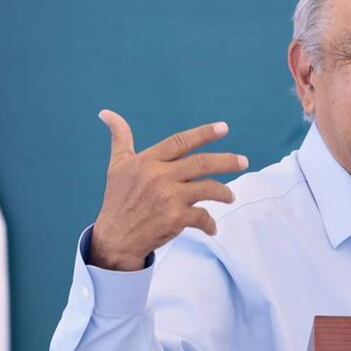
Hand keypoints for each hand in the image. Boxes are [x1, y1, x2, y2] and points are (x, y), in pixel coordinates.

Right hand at [89, 109, 247, 270]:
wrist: (115, 238)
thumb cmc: (118, 199)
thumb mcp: (117, 165)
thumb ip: (121, 138)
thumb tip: (106, 113)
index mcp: (147, 161)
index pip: (180, 141)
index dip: (204, 133)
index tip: (224, 128)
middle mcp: (159, 176)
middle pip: (201, 163)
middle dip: (227, 161)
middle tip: (244, 161)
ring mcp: (168, 198)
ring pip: (208, 189)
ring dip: (224, 192)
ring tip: (230, 196)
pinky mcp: (175, 219)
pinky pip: (203, 216)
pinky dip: (210, 223)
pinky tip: (212, 227)